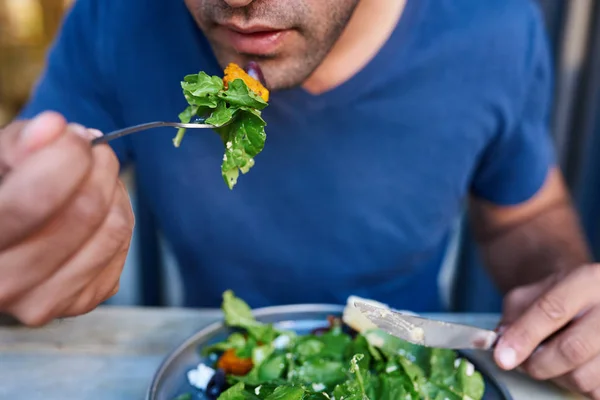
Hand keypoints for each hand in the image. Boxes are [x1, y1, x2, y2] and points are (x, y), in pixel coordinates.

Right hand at [0, 111, 133, 325]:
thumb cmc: (0, 193)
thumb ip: (19, 143)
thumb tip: (55, 128)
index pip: (34, 200)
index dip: (66, 158)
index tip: (75, 137)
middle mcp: (3, 284)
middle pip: (84, 214)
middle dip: (100, 168)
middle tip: (98, 152)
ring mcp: (41, 302)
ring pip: (112, 232)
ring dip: (116, 192)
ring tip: (101, 176)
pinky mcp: (77, 304)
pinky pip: (122, 251)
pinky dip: (120, 219)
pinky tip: (102, 209)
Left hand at [495, 265, 599, 398]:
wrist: (586, 301)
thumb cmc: (555, 298)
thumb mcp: (530, 294)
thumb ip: (514, 316)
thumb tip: (503, 347)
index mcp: (588, 280)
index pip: (553, 310)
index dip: (525, 336)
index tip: (503, 357)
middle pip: (573, 348)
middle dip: (538, 363)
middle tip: (523, 364)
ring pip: (584, 376)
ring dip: (556, 376)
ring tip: (549, 361)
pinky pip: (594, 390)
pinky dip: (574, 385)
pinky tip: (570, 367)